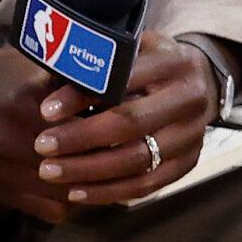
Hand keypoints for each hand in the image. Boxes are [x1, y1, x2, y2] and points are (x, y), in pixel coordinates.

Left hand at [31, 32, 221, 207]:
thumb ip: (97, 64)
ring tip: (50, 172)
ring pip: (139, 160)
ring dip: (89, 171)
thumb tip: (48, 86)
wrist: (200, 81)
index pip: (122, 81)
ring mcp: (192, 135)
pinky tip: (76, 191)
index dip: (81, 97)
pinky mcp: (189, 163)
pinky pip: (147, 184)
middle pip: (131, 124)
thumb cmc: (148, 62)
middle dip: (81, 138)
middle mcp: (187, 99)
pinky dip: (109, 191)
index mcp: (170, 62)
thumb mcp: (128, 50)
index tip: (46, 111)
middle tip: (41, 146)